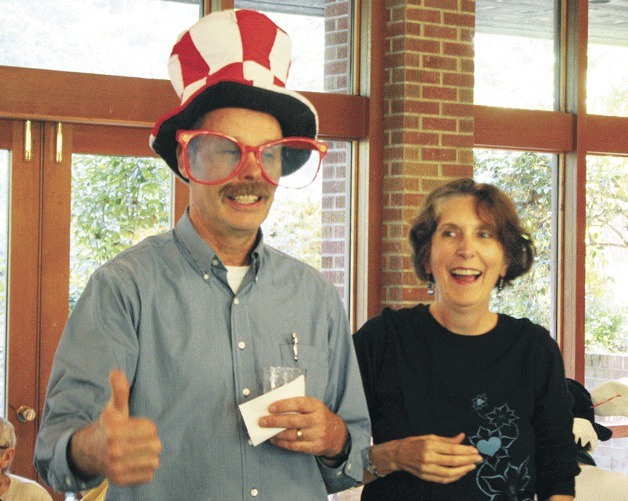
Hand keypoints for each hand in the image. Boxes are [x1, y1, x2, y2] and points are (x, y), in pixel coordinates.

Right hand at [70, 369, 161, 485]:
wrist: (88, 453)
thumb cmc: (109, 427)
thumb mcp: (113, 408)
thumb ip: (119, 390)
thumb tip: (116, 371)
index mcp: (115, 432)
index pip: (151, 429)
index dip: (148, 427)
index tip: (137, 428)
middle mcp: (114, 451)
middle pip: (155, 446)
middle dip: (151, 441)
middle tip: (139, 441)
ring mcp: (116, 468)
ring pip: (154, 461)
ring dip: (149, 456)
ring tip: (137, 451)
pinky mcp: (120, 481)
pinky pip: (148, 475)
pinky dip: (145, 469)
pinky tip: (134, 463)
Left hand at [258, 396, 346, 457]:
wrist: (338, 435)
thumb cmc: (320, 417)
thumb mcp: (315, 407)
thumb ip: (299, 405)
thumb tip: (275, 407)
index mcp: (317, 406)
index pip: (299, 403)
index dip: (283, 405)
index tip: (270, 408)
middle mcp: (317, 420)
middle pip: (293, 421)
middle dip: (274, 421)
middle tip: (262, 421)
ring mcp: (316, 435)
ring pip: (292, 434)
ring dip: (276, 433)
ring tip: (266, 431)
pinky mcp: (314, 447)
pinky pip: (294, 446)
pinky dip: (282, 443)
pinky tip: (274, 440)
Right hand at [382, 433, 481, 483]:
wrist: (398, 454)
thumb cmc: (414, 443)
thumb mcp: (429, 437)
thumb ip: (447, 439)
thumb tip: (462, 437)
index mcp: (429, 445)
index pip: (451, 449)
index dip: (465, 450)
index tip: (475, 450)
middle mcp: (427, 458)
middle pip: (452, 461)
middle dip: (468, 460)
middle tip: (479, 458)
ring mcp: (426, 469)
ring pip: (449, 473)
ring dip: (463, 470)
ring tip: (472, 466)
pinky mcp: (426, 477)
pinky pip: (443, 479)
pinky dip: (454, 477)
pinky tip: (461, 473)